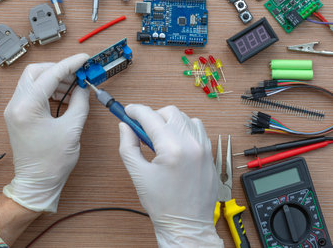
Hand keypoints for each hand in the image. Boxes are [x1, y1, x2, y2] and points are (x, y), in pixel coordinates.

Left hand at [3, 54, 89, 212]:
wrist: (37, 183)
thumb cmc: (52, 163)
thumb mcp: (72, 129)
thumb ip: (80, 102)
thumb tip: (83, 86)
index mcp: (26, 107)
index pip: (49, 75)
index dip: (69, 64)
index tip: (83, 59)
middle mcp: (16, 105)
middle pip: (36, 72)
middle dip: (58, 69)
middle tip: (78, 74)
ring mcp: (14, 110)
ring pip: (33, 81)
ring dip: (54, 80)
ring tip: (74, 88)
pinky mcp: (18, 115)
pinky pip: (32, 93)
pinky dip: (48, 90)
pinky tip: (65, 97)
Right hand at [119, 105, 222, 247]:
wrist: (187, 225)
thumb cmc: (163, 204)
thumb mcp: (138, 174)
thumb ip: (128, 145)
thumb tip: (125, 127)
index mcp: (173, 149)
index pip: (151, 117)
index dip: (136, 111)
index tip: (128, 111)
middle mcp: (192, 144)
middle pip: (170, 112)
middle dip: (153, 115)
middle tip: (142, 128)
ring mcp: (205, 149)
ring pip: (186, 118)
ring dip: (170, 122)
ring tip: (160, 138)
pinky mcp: (210, 154)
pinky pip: (198, 130)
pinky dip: (184, 130)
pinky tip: (175, 143)